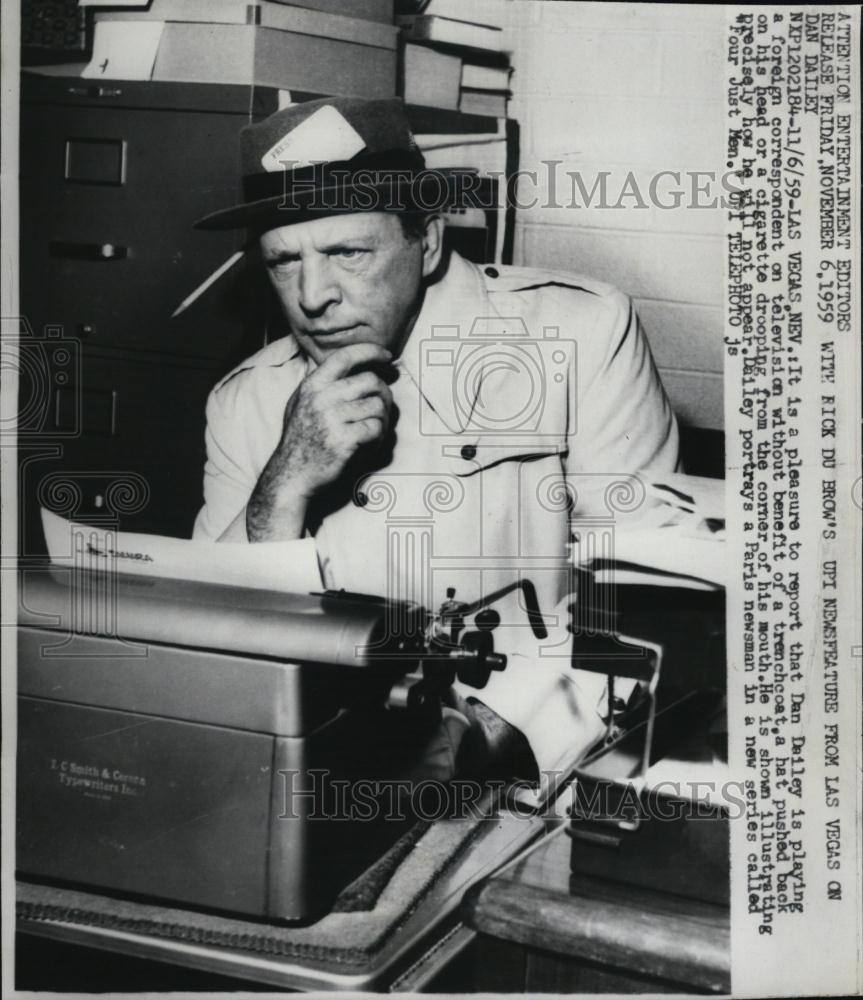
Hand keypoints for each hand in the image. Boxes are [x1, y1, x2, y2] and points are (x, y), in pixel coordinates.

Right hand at [247, 343, 392, 540]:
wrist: (291, 475)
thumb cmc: (299, 441)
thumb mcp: (300, 404)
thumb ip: (321, 384)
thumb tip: (352, 366)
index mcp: (312, 385)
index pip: (345, 356)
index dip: (371, 352)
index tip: (387, 357)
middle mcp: (321, 398)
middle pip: (370, 381)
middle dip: (385, 394)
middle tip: (384, 407)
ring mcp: (332, 418)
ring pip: (378, 406)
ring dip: (383, 419)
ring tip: (375, 431)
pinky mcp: (343, 440)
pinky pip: (376, 428)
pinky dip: (379, 438)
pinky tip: (370, 445)